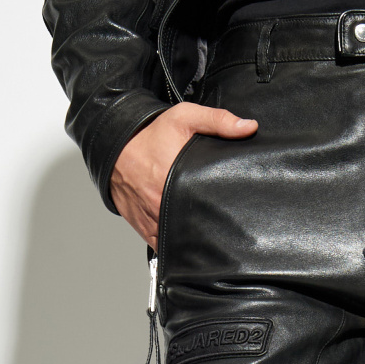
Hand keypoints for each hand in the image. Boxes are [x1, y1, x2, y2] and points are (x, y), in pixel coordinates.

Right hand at [110, 103, 257, 247]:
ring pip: (182, 242)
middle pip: (198, 228)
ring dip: (196, 238)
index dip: (226, 212)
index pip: (209, 207)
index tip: (238, 210)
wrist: (115, 148)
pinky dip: (178, 244)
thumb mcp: (184, 118)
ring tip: (212, 232)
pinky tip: (191, 239)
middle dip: (214, 227)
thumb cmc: (150, 135)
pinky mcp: (145, 229)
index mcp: (176, 181)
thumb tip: (249, 127)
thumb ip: (218, 120)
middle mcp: (162, 206)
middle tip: (229, 221)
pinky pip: (165, 245)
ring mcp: (153, 221)